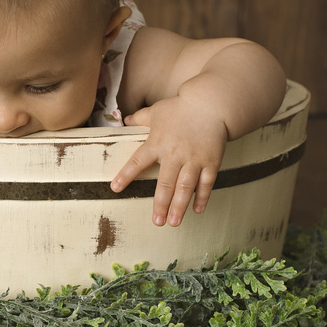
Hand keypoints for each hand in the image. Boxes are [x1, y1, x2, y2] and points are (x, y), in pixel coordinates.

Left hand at [111, 97, 227, 226]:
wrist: (211, 104)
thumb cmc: (181, 107)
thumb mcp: (156, 111)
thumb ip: (139, 118)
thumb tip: (124, 120)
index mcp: (157, 142)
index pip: (138, 161)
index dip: (126, 175)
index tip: (115, 188)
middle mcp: (175, 154)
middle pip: (166, 183)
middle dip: (161, 204)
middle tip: (157, 222)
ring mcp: (194, 159)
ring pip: (186, 187)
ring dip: (179, 206)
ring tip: (173, 222)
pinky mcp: (211, 161)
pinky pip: (206, 183)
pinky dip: (202, 197)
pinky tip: (197, 210)